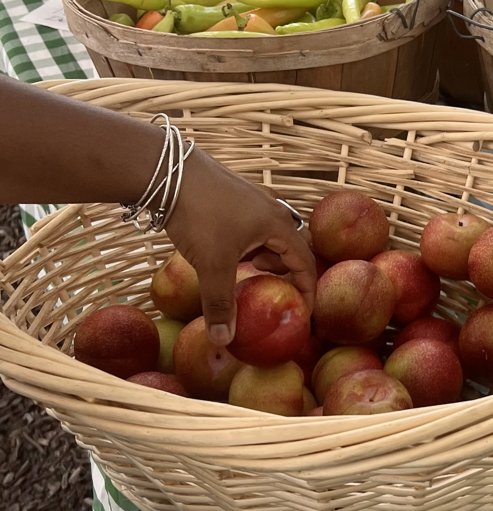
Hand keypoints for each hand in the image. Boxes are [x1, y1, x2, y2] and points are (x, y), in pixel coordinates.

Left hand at [165, 150, 315, 344]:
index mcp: (278, 225)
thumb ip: (220, 304)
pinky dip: (251, 242)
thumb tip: (224, 340)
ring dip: (266, 255)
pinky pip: (255, 224)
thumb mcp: (212, 265)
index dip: (308, 289)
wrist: (167, 170)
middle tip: (270, 288)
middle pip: (293, 246)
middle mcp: (273, 209)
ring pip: (272, 234)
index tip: (304, 311)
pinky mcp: (235, 194)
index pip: (306, 262)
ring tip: (246, 267)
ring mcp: (254, 199)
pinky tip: (226, 249)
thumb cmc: (199, 215)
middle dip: (285, 271)